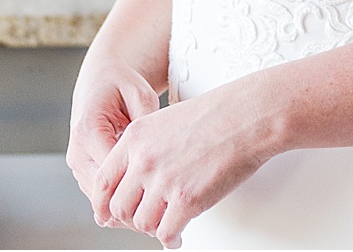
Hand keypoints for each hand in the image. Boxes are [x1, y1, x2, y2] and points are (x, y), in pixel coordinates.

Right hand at [67, 55, 160, 218]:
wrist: (100, 78)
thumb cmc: (120, 84)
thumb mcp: (140, 94)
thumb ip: (147, 123)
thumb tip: (157, 151)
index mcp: (88, 130)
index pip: (111, 174)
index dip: (136, 191)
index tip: (162, 199)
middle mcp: (77, 150)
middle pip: (102, 193)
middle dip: (131, 206)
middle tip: (162, 216)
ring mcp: (77, 161)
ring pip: (98, 199)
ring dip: (122, 208)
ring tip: (154, 214)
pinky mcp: (81, 168)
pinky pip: (98, 193)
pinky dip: (116, 201)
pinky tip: (141, 204)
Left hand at [88, 80, 280, 246]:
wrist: (249, 114)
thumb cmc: (219, 113)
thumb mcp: (168, 121)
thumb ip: (146, 148)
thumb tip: (138, 175)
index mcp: (135, 137)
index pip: (103, 180)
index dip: (104, 203)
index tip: (107, 214)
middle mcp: (144, 159)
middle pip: (119, 206)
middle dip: (132, 219)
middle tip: (145, 220)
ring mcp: (164, 180)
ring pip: (142, 223)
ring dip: (154, 229)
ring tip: (165, 227)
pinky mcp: (187, 198)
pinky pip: (166, 232)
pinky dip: (171, 239)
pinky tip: (178, 234)